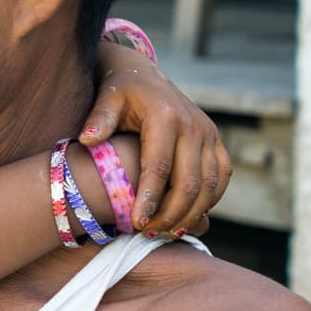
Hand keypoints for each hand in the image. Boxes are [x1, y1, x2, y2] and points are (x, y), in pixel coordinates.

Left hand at [79, 44, 231, 235]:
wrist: (145, 77)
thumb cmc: (121, 93)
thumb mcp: (107, 100)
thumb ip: (99, 120)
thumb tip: (88, 140)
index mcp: (166, 117)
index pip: (160, 167)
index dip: (149, 198)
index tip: (137, 223)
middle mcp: (193, 126)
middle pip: (189, 183)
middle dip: (171, 214)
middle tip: (149, 233)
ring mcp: (209, 134)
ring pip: (210, 186)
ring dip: (191, 214)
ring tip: (166, 231)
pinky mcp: (217, 142)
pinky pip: (222, 177)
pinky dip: (209, 201)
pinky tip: (187, 216)